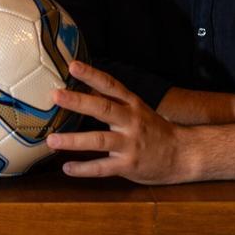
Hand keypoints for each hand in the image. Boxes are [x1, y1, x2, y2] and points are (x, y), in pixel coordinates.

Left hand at [46, 60, 189, 184]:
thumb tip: (83, 86)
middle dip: (79, 101)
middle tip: (56, 95)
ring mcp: (130, 144)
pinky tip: (67, 168)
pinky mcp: (128, 165)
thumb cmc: (154, 129)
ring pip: (99, 140)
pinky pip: (103, 168)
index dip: (92, 74)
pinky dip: (84, 169)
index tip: (73, 65)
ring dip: (74, 140)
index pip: (110, 85)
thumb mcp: (137, 109)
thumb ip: (113, 100)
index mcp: (132, 104)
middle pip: (103, 109)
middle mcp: (131, 121)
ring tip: (52, 140)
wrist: (182, 154)